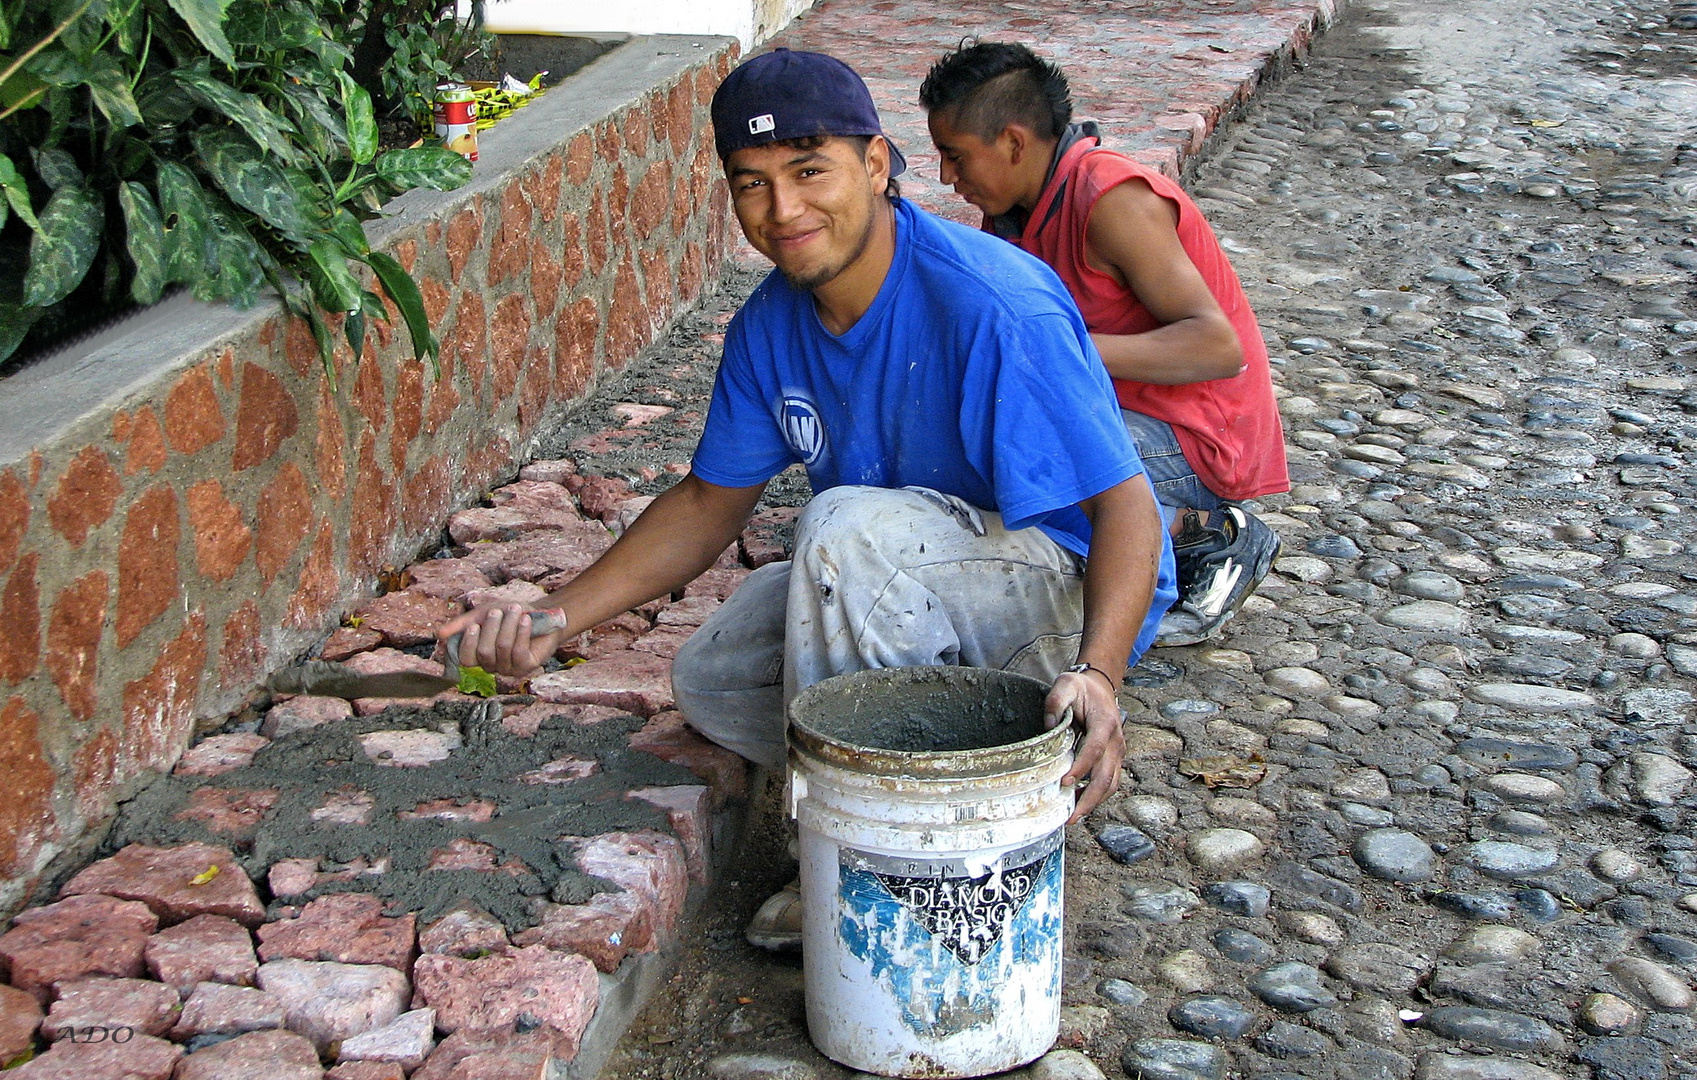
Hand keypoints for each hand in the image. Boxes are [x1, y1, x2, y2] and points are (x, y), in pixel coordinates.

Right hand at [435, 604, 563, 678]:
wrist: (542, 614)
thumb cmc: (510, 615)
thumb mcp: (483, 613)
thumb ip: (462, 624)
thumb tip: (439, 634)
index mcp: (478, 655)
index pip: (464, 659)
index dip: (468, 643)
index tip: (475, 624)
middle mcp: (492, 665)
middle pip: (483, 652)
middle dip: (491, 628)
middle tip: (498, 611)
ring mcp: (509, 668)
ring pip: (502, 648)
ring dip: (508, 625)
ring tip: (515, 609)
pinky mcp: (527, 666)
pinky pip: (519, 651)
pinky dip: (522, 632)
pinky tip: (525, 620)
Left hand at [1045, 668, 1124, 823]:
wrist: (1101, 687)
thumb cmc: (1081, 688)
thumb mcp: (1065, 685)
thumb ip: (1055, 702)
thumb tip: (1048, 726)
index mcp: (1105, 723)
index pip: (1095, 749)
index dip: (1082, 767)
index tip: (1065, 782)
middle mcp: (1116, 740)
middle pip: (1107, 775)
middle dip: (1090, 798)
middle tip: (1071, 816)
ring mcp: (1117, 752)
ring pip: (1112, 784)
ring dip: (1094, 802)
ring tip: (1073, 816)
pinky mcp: (1114, 759)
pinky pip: (1110, 781)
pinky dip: (1097, 796)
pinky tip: (1078, 803)